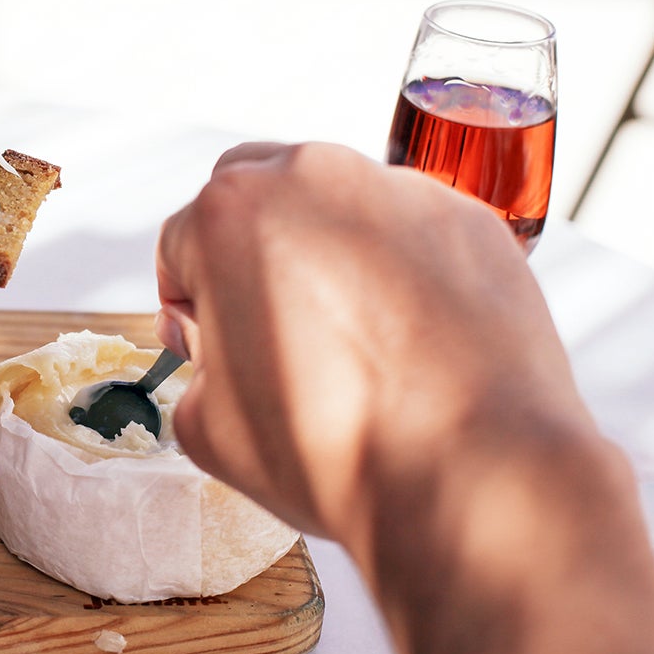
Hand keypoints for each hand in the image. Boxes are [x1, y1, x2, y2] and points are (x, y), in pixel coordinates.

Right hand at [154, 141, 593, 553]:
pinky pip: (410, 233)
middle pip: (255, 194)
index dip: (188, 306)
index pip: (181, 245)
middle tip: (267, 325)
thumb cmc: (338, 453)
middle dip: (249, 251)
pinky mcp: (469, 220)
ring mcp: (400, 191)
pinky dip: (398, 271)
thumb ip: (197, 364)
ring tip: (349, 339)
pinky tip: (408, 341)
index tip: (210, 345)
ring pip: (336, 206)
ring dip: (325, 254)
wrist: (471, 476)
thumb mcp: (208, 428)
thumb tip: (223, 353)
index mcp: (230, 213)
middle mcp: (313, 178)